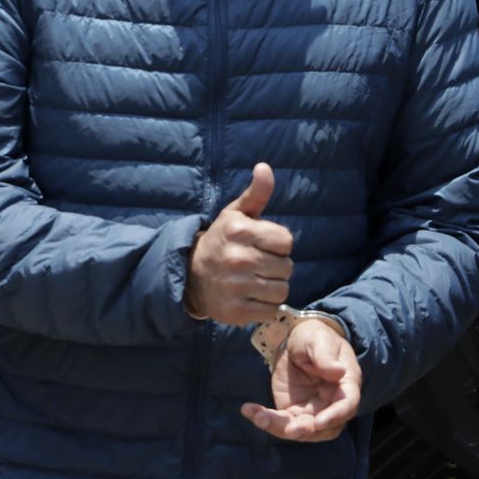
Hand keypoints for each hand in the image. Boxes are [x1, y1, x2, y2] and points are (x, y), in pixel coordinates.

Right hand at [185, 163, 293, 325]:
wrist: (191, 275)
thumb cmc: (222, 240)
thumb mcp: (236, 214)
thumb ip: (256, 193)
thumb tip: (264, 167)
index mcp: (239, 231)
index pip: (286, 241)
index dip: (278, 244)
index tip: (263, 244)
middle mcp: (237, 258)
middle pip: (287, 267)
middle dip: (276, 266)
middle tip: (257, 264)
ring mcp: (235, 287)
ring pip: (281, 290)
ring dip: (273, 287)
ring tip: (255, 280)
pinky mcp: (235, 311)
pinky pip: (270, 310)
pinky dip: (265, 306)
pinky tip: (250, 296)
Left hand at [241, 317, 360, 441]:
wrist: (296, 342)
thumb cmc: (314, 338)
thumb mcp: (319, 340)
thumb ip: (326, 356)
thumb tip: (338, 371)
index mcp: (345, 385)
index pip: (347, 405)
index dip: (335, 416)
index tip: (319, 422)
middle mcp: (331, 404)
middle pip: (322, 426)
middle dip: (304, 430)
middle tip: (288, 429)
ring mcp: (311, 411)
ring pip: (298, 428)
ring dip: (279, 427)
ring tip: (259, 417)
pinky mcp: (291, 411)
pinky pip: (279, 422)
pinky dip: (263, 418)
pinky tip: (248, 410)